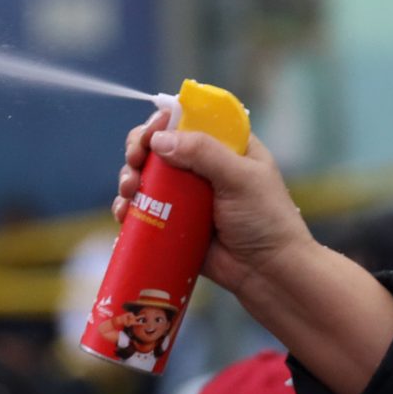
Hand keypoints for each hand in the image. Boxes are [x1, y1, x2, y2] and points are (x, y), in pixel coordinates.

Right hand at [114, 106, 312, 296]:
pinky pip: (145, 210)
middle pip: (160, 146)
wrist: (269, 273)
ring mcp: (188, 197)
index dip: (163, 122)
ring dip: (130, 179)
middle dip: (139, 150)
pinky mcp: (176, 224)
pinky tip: (123, 213)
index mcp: (226, 146)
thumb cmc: (266, 220)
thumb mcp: (240, 178)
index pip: (188, 121)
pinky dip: (129, 209)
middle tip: (134, 162)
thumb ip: (203, 153)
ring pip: (147, 177)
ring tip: (129, 191)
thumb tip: (159, 140)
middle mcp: (204, 167)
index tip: (149, 135)